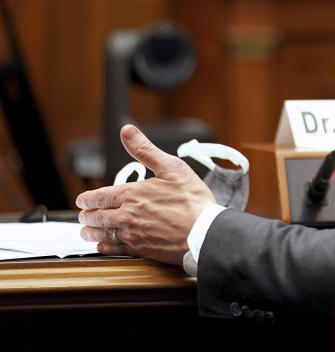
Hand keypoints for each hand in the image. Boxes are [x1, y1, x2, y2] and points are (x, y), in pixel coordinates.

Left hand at [76, 124, 216, 264]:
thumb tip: (127, 131)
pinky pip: (113, 249)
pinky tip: (101, 245)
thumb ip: (145, 150)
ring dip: (90, 231)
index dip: (87, 198)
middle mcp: (126, 215)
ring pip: (101, 233)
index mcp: (132, 194)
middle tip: (84, 214)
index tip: (83, 199)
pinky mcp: (140, 250)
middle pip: (96, 216)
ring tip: (86, 230)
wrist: (204, 232)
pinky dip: (103, 246)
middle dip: (87, 214)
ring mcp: (132, 234)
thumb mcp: (172, 167)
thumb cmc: (193, 200)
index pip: (99, 196)